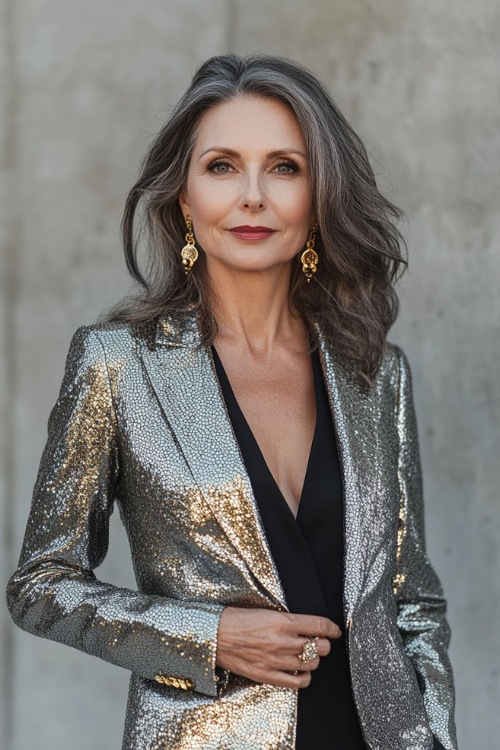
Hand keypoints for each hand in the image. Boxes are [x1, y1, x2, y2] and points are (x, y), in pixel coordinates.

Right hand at [216, 607, 341, 688]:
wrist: (214, 634)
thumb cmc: (237, 619)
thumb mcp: (265, 611)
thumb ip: (287, 620)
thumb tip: (308, 627)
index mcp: (282, 621)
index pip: (319, 626)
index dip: (332, 628)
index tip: (335, 630)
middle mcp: (282, 641)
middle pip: (319, 647)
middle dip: (324, 645)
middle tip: (320, 643)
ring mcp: (275, 660)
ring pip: (311, 664)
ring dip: (314, 660)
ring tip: (307, 656)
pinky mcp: (266, 675)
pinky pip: (296, 682)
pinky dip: (304, 678)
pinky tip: (301, 672)